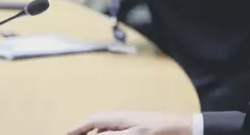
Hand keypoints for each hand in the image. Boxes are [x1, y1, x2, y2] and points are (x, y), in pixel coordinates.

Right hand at [67, 111, 192, 134]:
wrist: (183, 127)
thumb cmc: (158, 131)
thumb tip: (94, 134)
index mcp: (120, 118)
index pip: (92, 120)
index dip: (78, 128)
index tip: (66, 134)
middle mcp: (123, 117)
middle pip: (97, 120)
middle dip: (84, 129)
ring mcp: (131, 120)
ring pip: (106, 125)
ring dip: (95, 131)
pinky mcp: (138, 126)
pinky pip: (116, 128)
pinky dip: (107, 132)